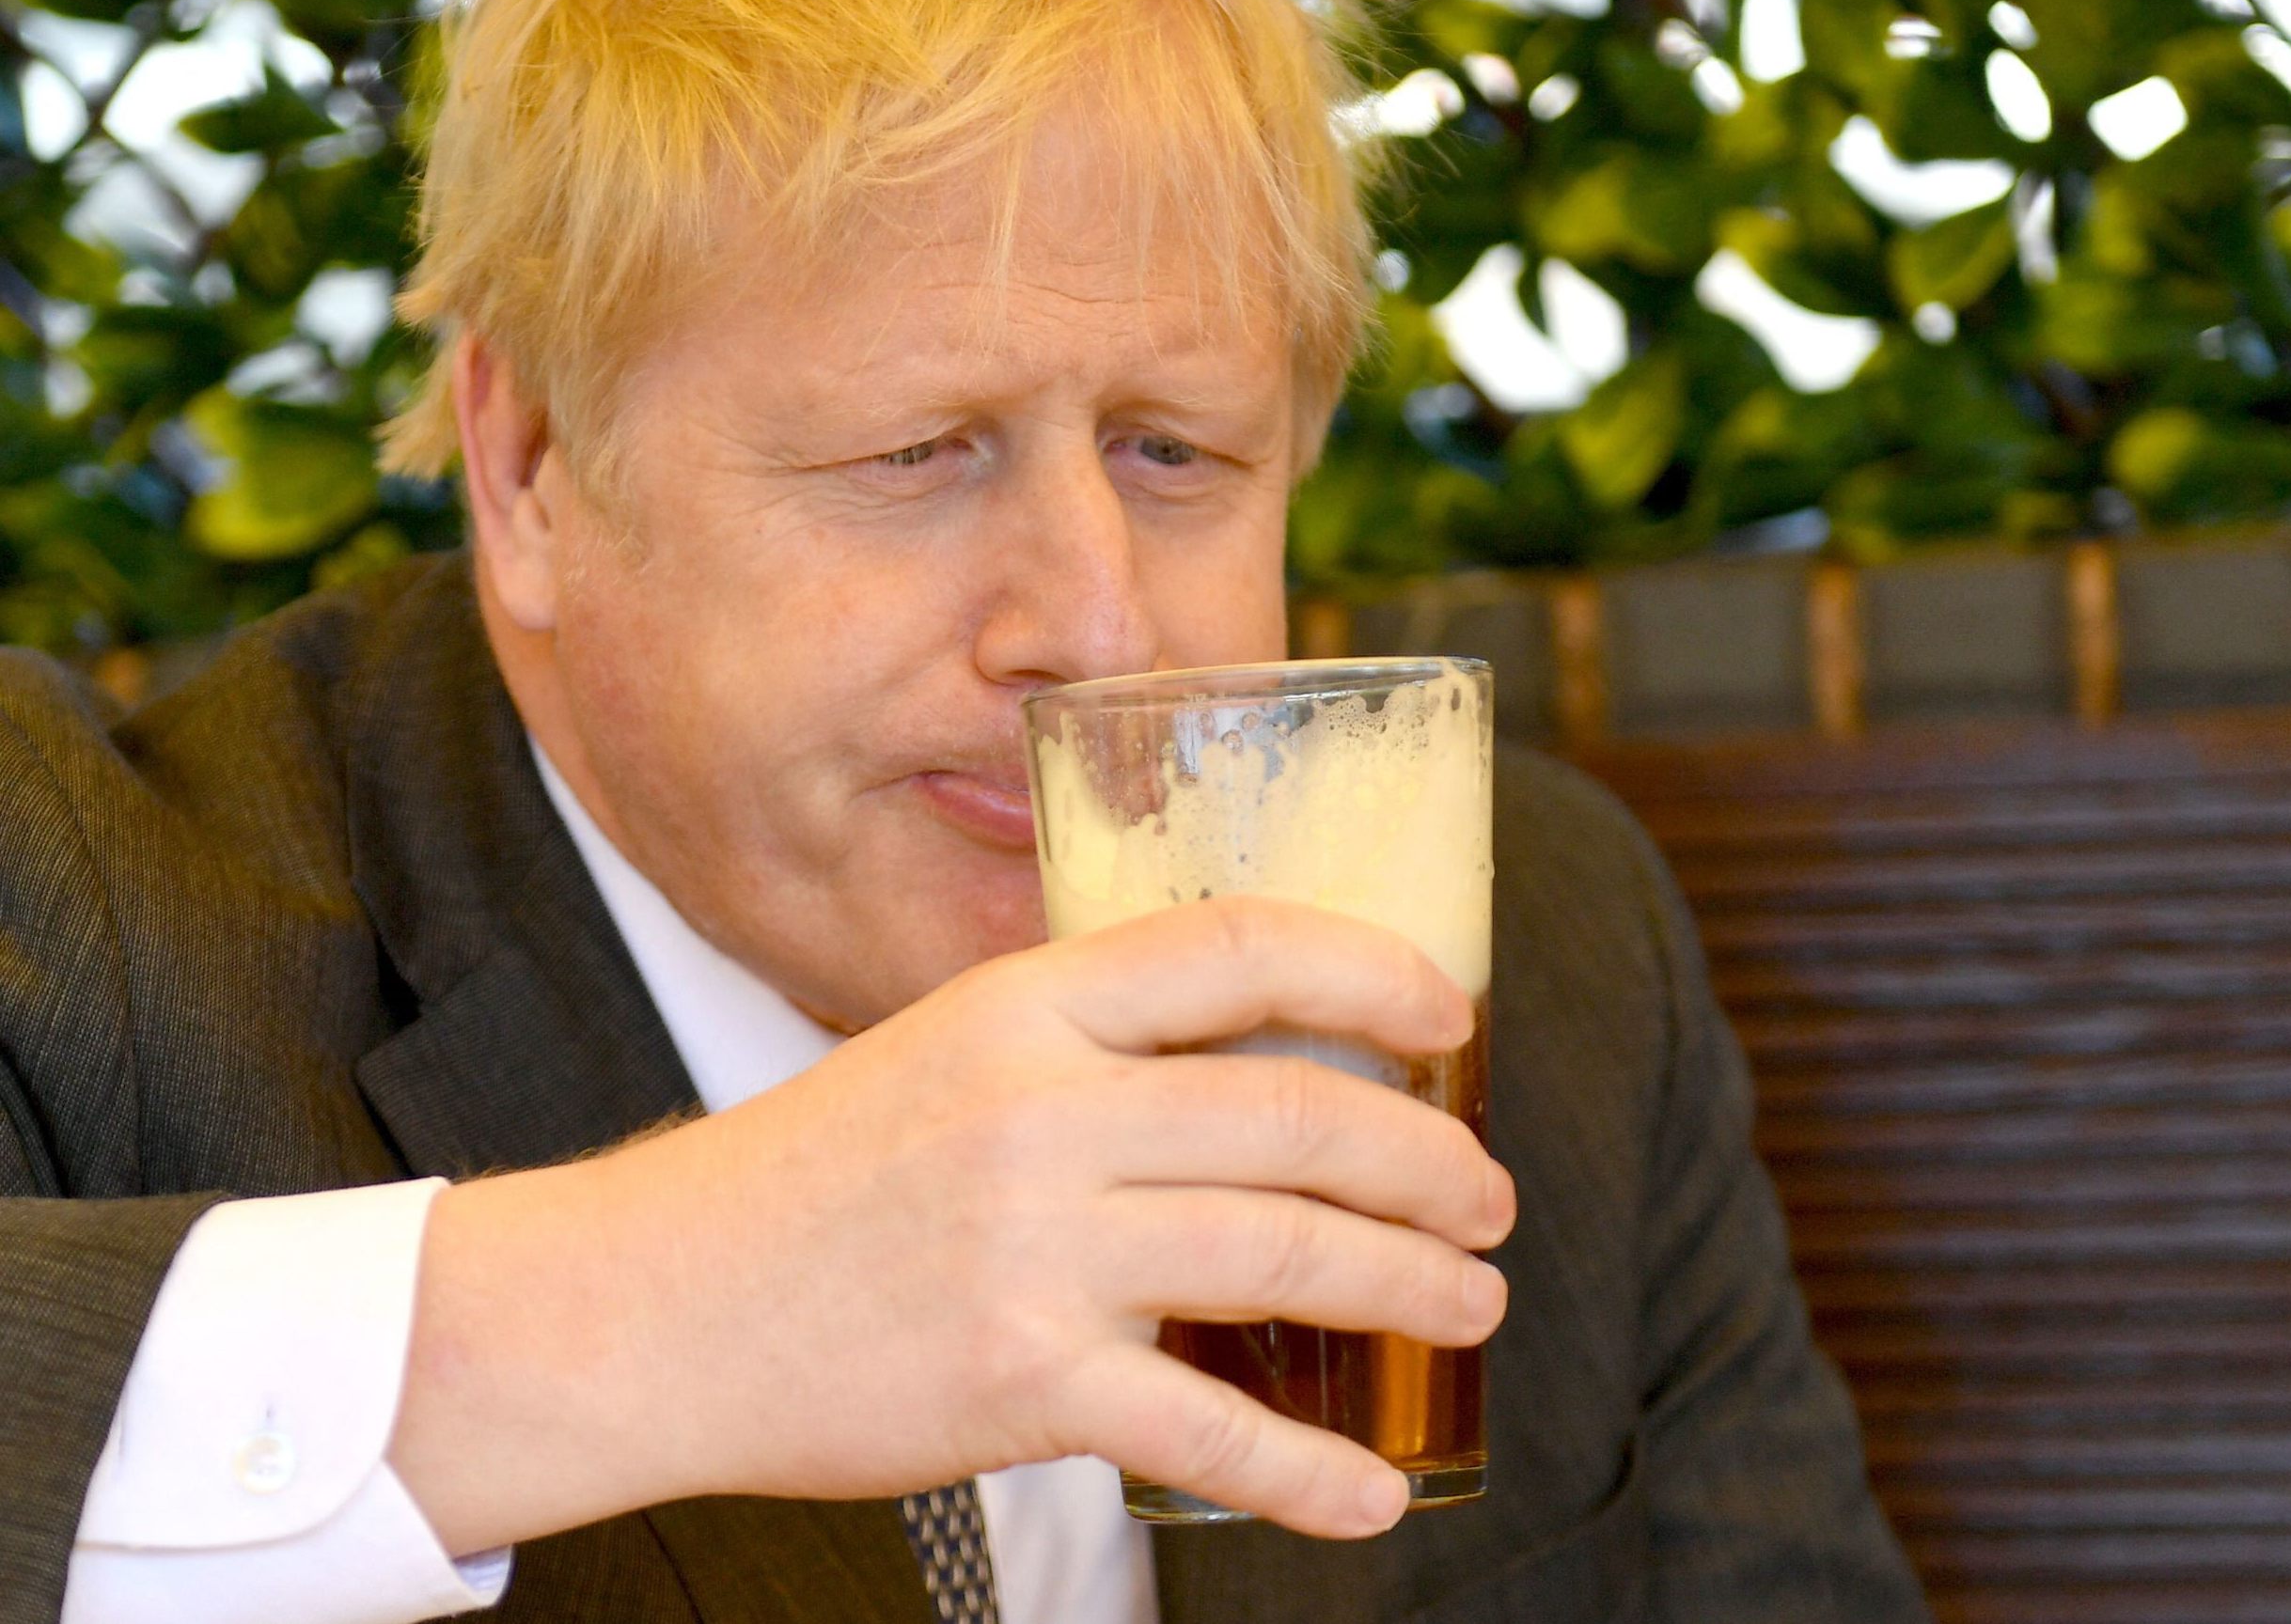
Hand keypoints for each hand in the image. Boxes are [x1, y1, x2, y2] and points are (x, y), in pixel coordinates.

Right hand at [392, 897, 1513, 1550]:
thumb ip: (1080, 1054)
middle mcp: (1039, 1108)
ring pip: (1282, 1253)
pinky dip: (1309, 1471)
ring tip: (1471, 1306)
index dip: (1368, 968)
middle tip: (1487, 1202)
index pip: (1235, 945)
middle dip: (1426, 1163)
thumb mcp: (940, 1058)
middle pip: (1294, 1114)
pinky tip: (1372, 1495)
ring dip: (1408, 1286)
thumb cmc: (808, 1180)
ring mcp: (1032, 1244)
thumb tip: (1250, 1085)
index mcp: (1022, 1005)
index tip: (1448, 1016)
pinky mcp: (1016, 1378)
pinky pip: (1208, 1428)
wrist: (652, 1305)